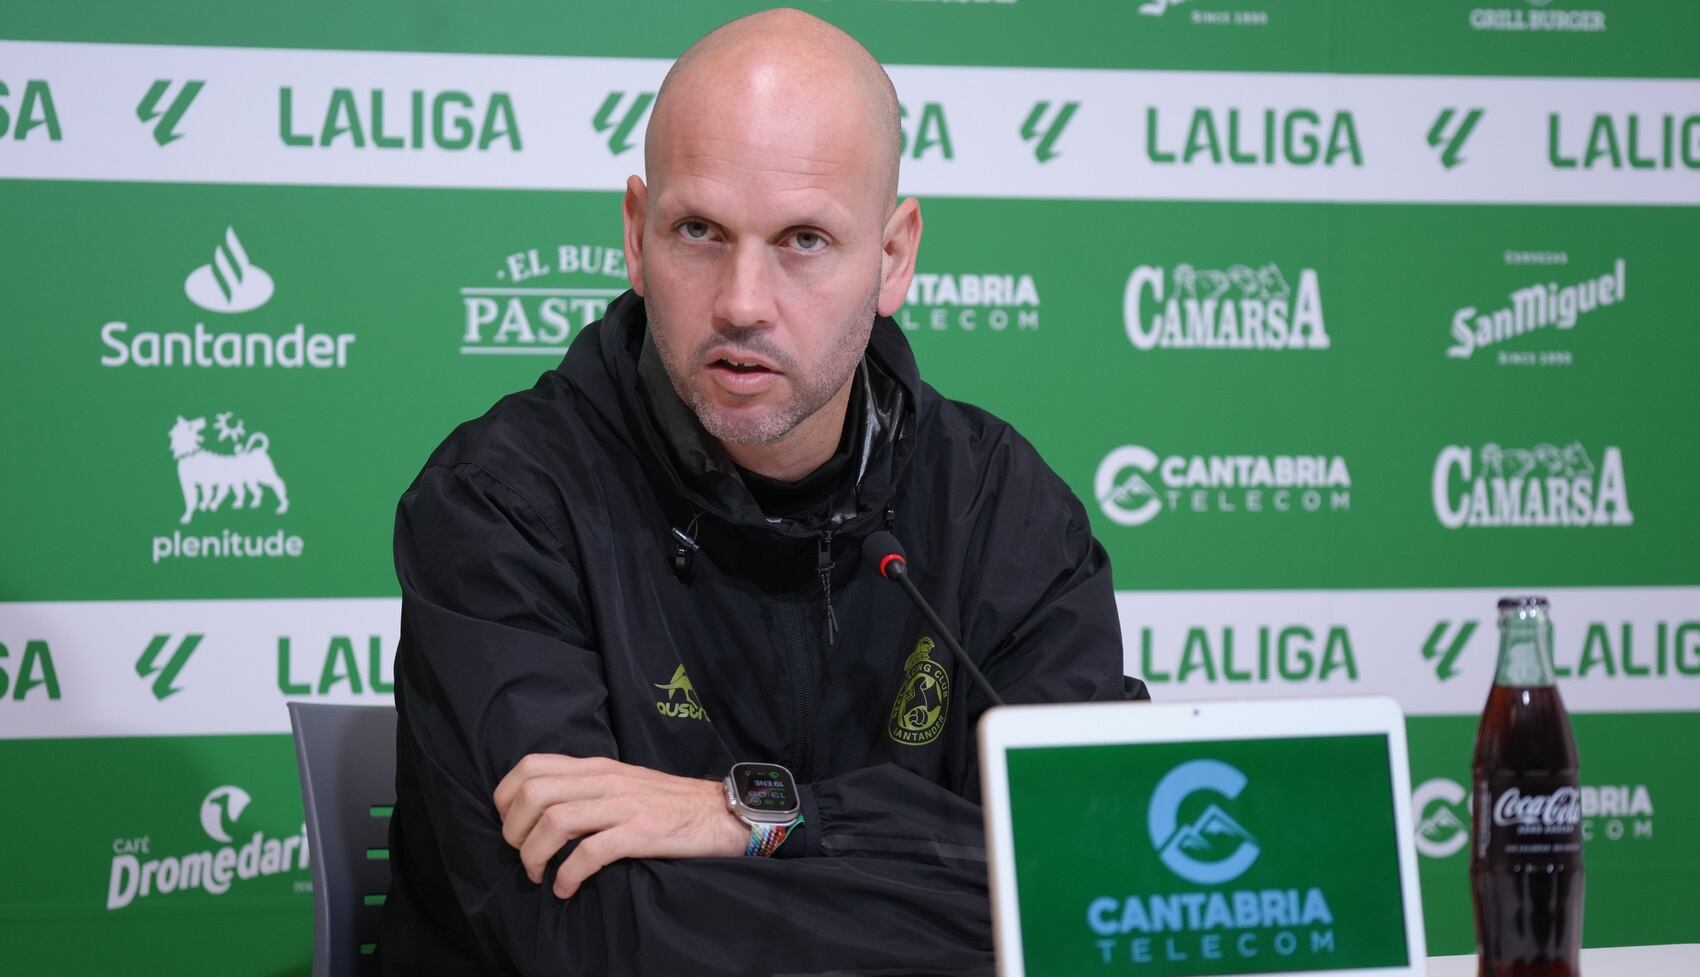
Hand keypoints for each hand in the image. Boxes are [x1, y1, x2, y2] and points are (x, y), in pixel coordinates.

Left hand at [493, 754, 748, 898]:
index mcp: (596, 767)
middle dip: (514, 832)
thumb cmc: (669, 803)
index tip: (512, 826)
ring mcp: (622, 805)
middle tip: (523, 856)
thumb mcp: (623, 782)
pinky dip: (567, 875)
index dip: (506, 797)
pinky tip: (566, 888)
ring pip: (554, 821)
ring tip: (539, 876)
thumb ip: (586, 788)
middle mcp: (605, 780)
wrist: (720, 812)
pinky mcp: (640, 832)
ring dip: (534, 855)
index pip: (531, 766)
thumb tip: (542, 810)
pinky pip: (588, 853)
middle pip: (533, 794)